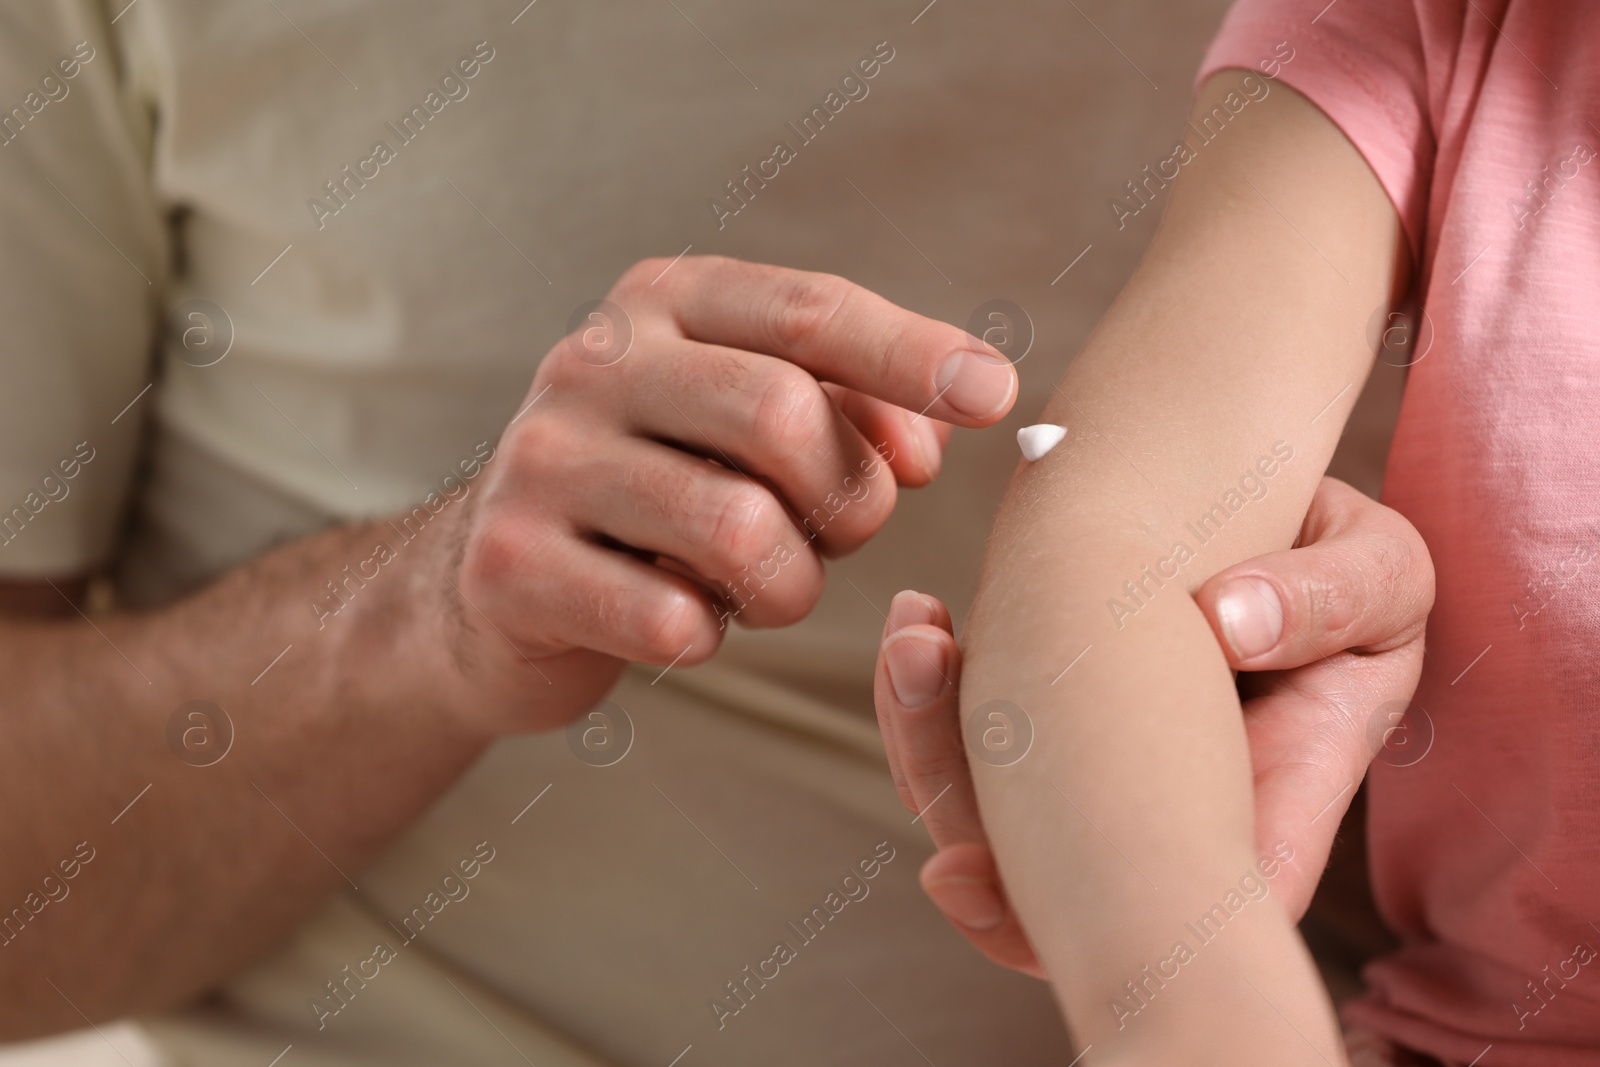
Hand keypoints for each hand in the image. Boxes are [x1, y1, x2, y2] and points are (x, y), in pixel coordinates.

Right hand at [429, 255, 1016, 732]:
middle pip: (780, 416)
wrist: (495, 583)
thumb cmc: (659, 496)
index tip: (996, 393)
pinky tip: (684, 622)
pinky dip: (710, 636)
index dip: (911, 352)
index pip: (808, 311)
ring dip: (789, 584)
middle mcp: (591, 362)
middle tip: (841, 533)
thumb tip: (950, 422)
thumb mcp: (746, 427)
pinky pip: (672, 619)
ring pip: (737, 528)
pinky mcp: (511, 563)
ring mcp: (540, 460)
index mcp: (660, 304)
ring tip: (765, 586)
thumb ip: (849, 407)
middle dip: (847, 496)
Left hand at [872, 476, 1432, 977]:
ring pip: (993, 809)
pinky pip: (980, 743)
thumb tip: (1234, 622)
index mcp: (1268, 807)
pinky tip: (921, 626)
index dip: (1055, 918)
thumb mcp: (1378, 573)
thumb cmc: (1341, 569)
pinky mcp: (1057, 728)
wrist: (1286, 532)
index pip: (1170, 913)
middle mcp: (1171, 815)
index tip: (961, 873)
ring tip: (914, 638)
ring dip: (928, 739)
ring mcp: (1105, 780)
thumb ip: (1334, 596)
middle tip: (918, 671)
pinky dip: (934, 700)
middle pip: (1047, 874)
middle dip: (955, 796)